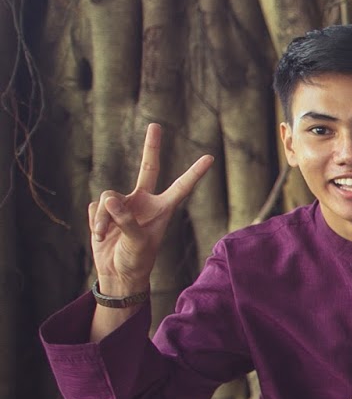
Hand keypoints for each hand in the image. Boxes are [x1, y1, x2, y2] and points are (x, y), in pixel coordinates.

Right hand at [89, 124, 214, 296]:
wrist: (117, 274)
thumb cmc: (136, 260)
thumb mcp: (136, 242)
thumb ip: (126, 220)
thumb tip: (110, 199)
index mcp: (162, 209)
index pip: (181, 187)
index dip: (195, 173)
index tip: (210, 157)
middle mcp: (144, 202)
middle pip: (148, 168)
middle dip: (151, 147)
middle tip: (156, 125)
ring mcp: (124, 204)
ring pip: (108, 197)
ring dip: (104, 217)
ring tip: (105, 234)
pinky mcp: (104, 209)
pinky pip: (95, 207)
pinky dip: (95, 221)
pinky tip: (100, 234)